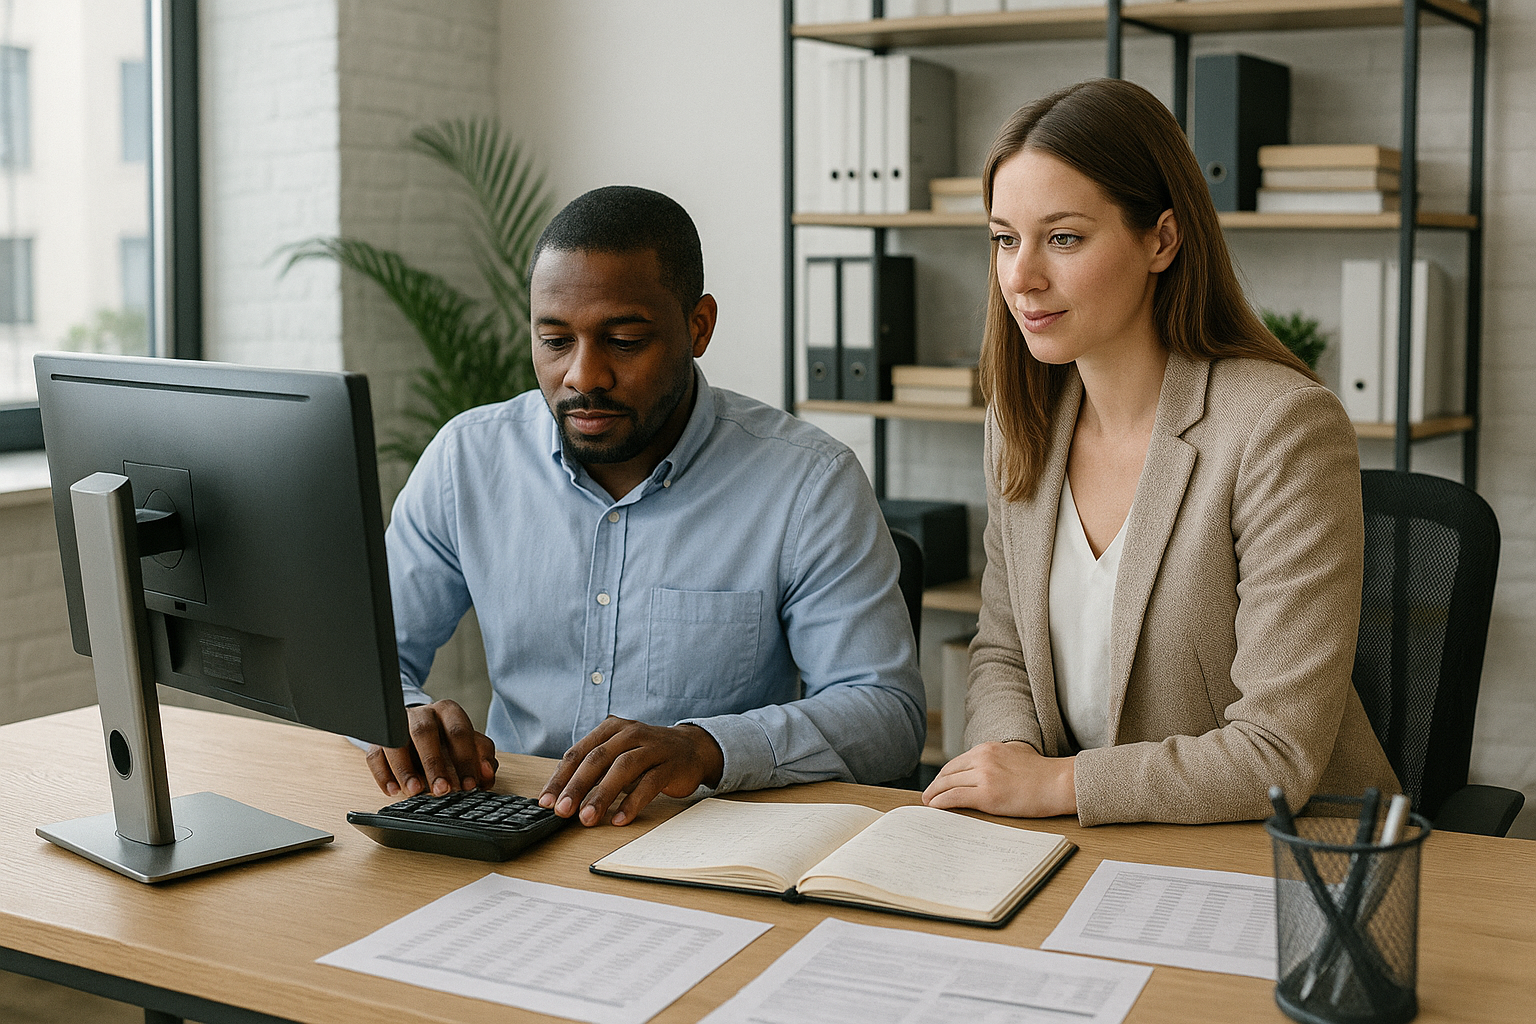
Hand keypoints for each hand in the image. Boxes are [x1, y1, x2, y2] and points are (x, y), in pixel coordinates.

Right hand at [364, 699, 497, 797]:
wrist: (419, 729)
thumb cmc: (448, 740)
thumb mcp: (471, 745)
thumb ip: (483, 758)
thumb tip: (487, 773)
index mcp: (448, 711)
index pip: (458, 731)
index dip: (465, 759)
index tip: (469, 785)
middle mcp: (422, 714)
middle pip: (424, 732)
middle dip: (433, 763)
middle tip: (442, 790)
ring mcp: (397, 725)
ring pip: (395, 742)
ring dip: (405, 770)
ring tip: (415, 792)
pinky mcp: (378, 740)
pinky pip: (375, 755)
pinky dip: (383, 775)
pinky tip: (393, 791)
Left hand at [540, 716, 724, 826]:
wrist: (691, 748)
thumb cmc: (646, 754)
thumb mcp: (617, 755)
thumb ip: (593, 771)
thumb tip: (562, 798)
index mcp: (610, 729)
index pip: (578, 753)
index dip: (560, 778)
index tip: (547, 801)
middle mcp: (629, 733)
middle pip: (597, 759)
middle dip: (576, 787)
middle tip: (562, 811)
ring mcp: (651, 747)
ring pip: (622, 769)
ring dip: (601, 795)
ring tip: (587, 818)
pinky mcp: (670, 764)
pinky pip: (649, 784)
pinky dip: (632, 802)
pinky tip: (620, 819)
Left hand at [921, 741, 1076, 817]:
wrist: (1058, 782)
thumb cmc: (1042, 772)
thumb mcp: (1015, 752)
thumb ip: (997, 757)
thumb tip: (985, 767)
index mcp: (988, 748)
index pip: (957, 762)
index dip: (944, 775)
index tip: (939, 783)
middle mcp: (982, 758)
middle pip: (948, 772)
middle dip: (935, 785)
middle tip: (927, 795)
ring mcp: (984, 776)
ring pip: (947, 785)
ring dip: (933, 795)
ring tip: (927, 803)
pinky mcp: (986, 795)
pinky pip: (954, 798)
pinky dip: (940, 803)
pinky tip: (935, 808)